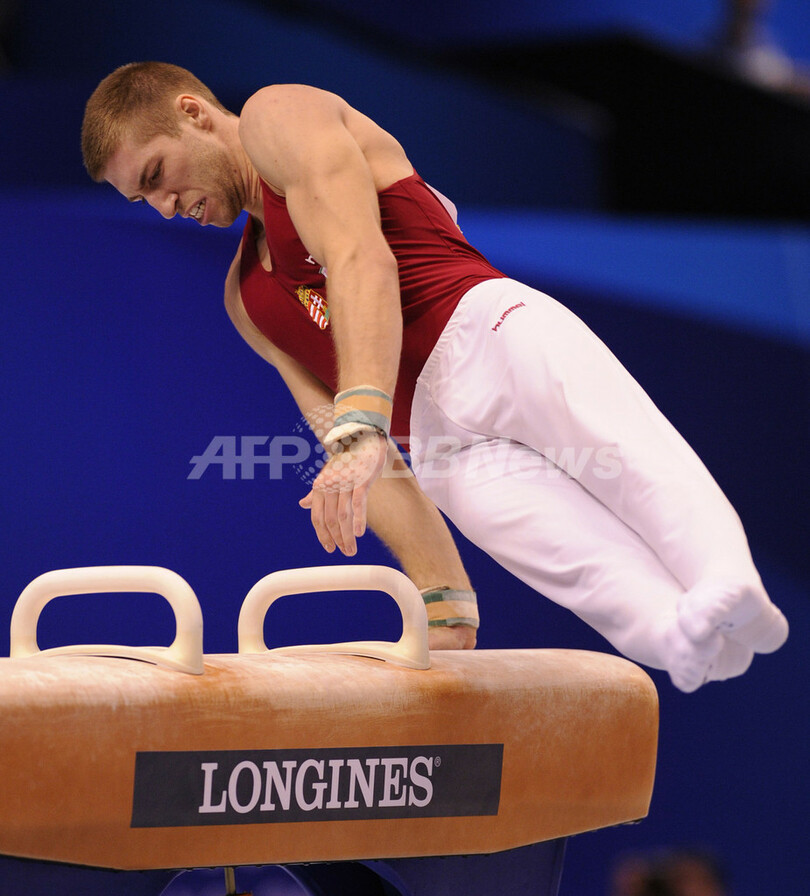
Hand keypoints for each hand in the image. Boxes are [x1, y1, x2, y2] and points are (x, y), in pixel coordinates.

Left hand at [299, 429, 386, 554]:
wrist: (359, 435)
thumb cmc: (345, 458)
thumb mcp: (327, 475)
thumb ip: (315, 492)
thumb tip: (302, 504)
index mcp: (321, 487)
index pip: (317, 517)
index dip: (322, 535)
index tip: (329, 548)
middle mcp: (330, 486)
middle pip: (329, 520)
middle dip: (337, 539)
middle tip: (345, 553)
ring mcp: (345, 483)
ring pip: (343, 515)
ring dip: (347, 535)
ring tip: (351, 549)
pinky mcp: (360, 479)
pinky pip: (357, 503)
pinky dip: (359, 519)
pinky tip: (359, 533)